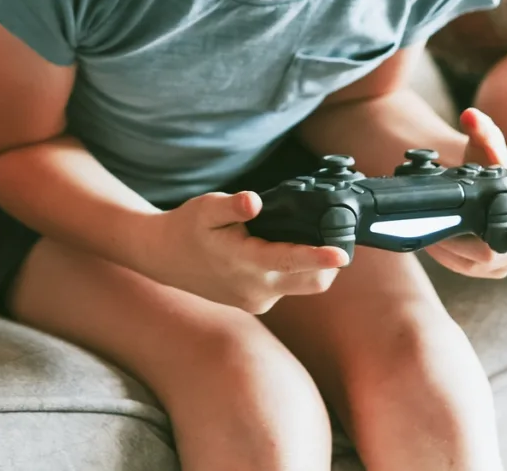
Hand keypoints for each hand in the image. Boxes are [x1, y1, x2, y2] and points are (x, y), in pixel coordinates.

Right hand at [145, 191, 349, 313]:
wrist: (163, 258)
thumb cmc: (187, 227)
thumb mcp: (206, 207)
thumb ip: (233, 205)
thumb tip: (254, 202)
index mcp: (245, 263)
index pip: (291, 260)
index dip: (320, 257)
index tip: (342, 254)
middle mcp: (256, 289)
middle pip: (312, 282)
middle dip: (328, 263)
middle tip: (331, 235)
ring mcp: (257, 301)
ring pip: (303, 286)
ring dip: (311, 266)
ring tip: (301, 237)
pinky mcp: (256, 304)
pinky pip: (287, 287)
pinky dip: (293, 271)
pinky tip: (281, 250)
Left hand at [425, 108, 506, 278]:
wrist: (484, 186)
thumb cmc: (487, 165)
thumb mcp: (484, 145)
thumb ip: (481, 128)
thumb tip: (470, 115)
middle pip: (500, 250)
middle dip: (465, 243)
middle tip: (436, 231)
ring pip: (484, 265)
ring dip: (454, 253)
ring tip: (431, 238)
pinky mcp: (500, 269)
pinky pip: (476, 271)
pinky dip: (453, 262)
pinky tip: (437, 248)